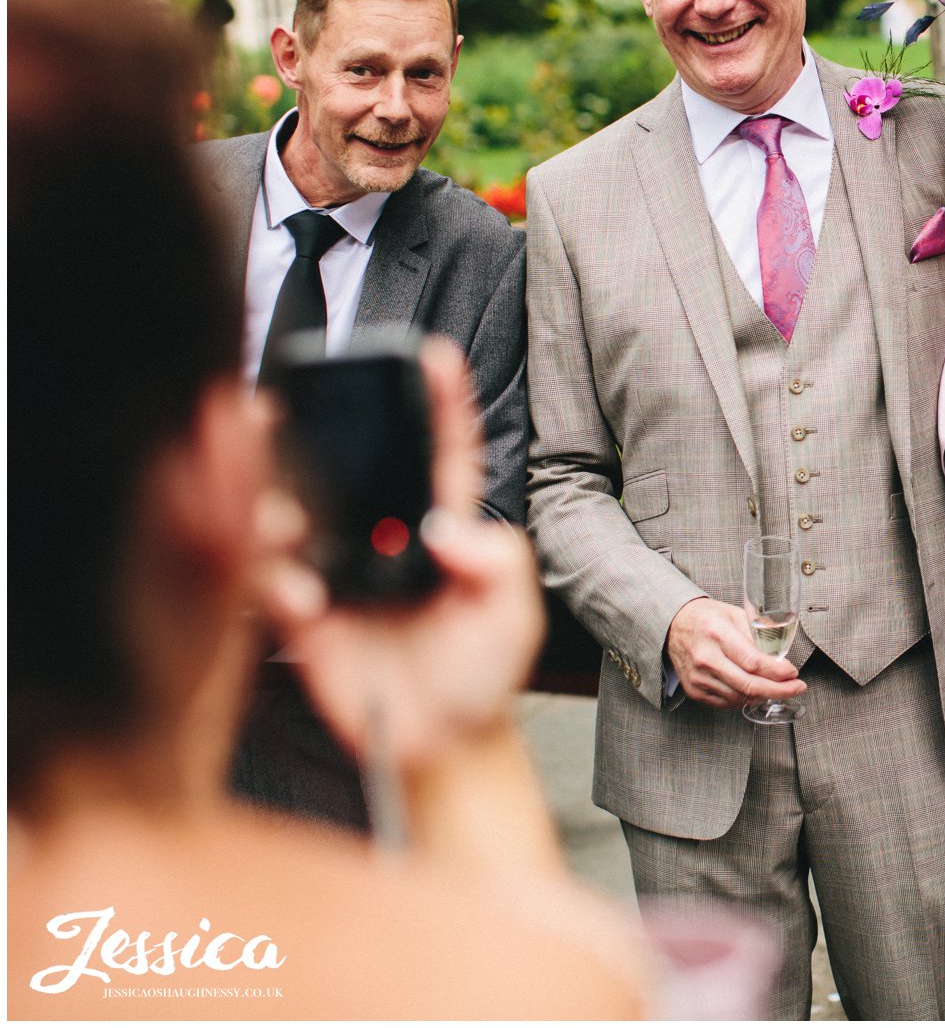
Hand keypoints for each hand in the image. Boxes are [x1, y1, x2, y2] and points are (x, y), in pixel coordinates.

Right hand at [262, 338, 544, 769]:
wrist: (442, 746)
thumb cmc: (483, 674)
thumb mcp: (513, 614)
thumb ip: (498, 564)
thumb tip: (448, 531)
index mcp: (443, 528)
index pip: (442, 454)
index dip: (439, 404)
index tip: (437, 357)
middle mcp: (386, 539)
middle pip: (348, 469)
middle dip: (319, 430)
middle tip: (289, 405)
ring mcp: (342, 573)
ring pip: (296, 515)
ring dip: (278, 504)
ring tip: (284, 521)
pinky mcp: (307, 617)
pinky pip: (273, 582)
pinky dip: (277, 580)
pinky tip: (302, 598)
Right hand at [665, 597, 804, 709]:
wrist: (672, 626)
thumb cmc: (706, 618)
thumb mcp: (734, 614)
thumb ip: (758, 633)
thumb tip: (781, 655)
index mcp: (717, 633)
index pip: (753, 661)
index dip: (777, 671)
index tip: (793, 672)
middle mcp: (706, 658)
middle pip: (749, 685)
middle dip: (779, 690)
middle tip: (796, 688)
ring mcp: (698, 678)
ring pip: (740, 697)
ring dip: (764, 695)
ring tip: (777, 687)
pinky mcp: (694, 691)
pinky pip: (727, 702)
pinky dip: (745, 698)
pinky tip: (755, 690)